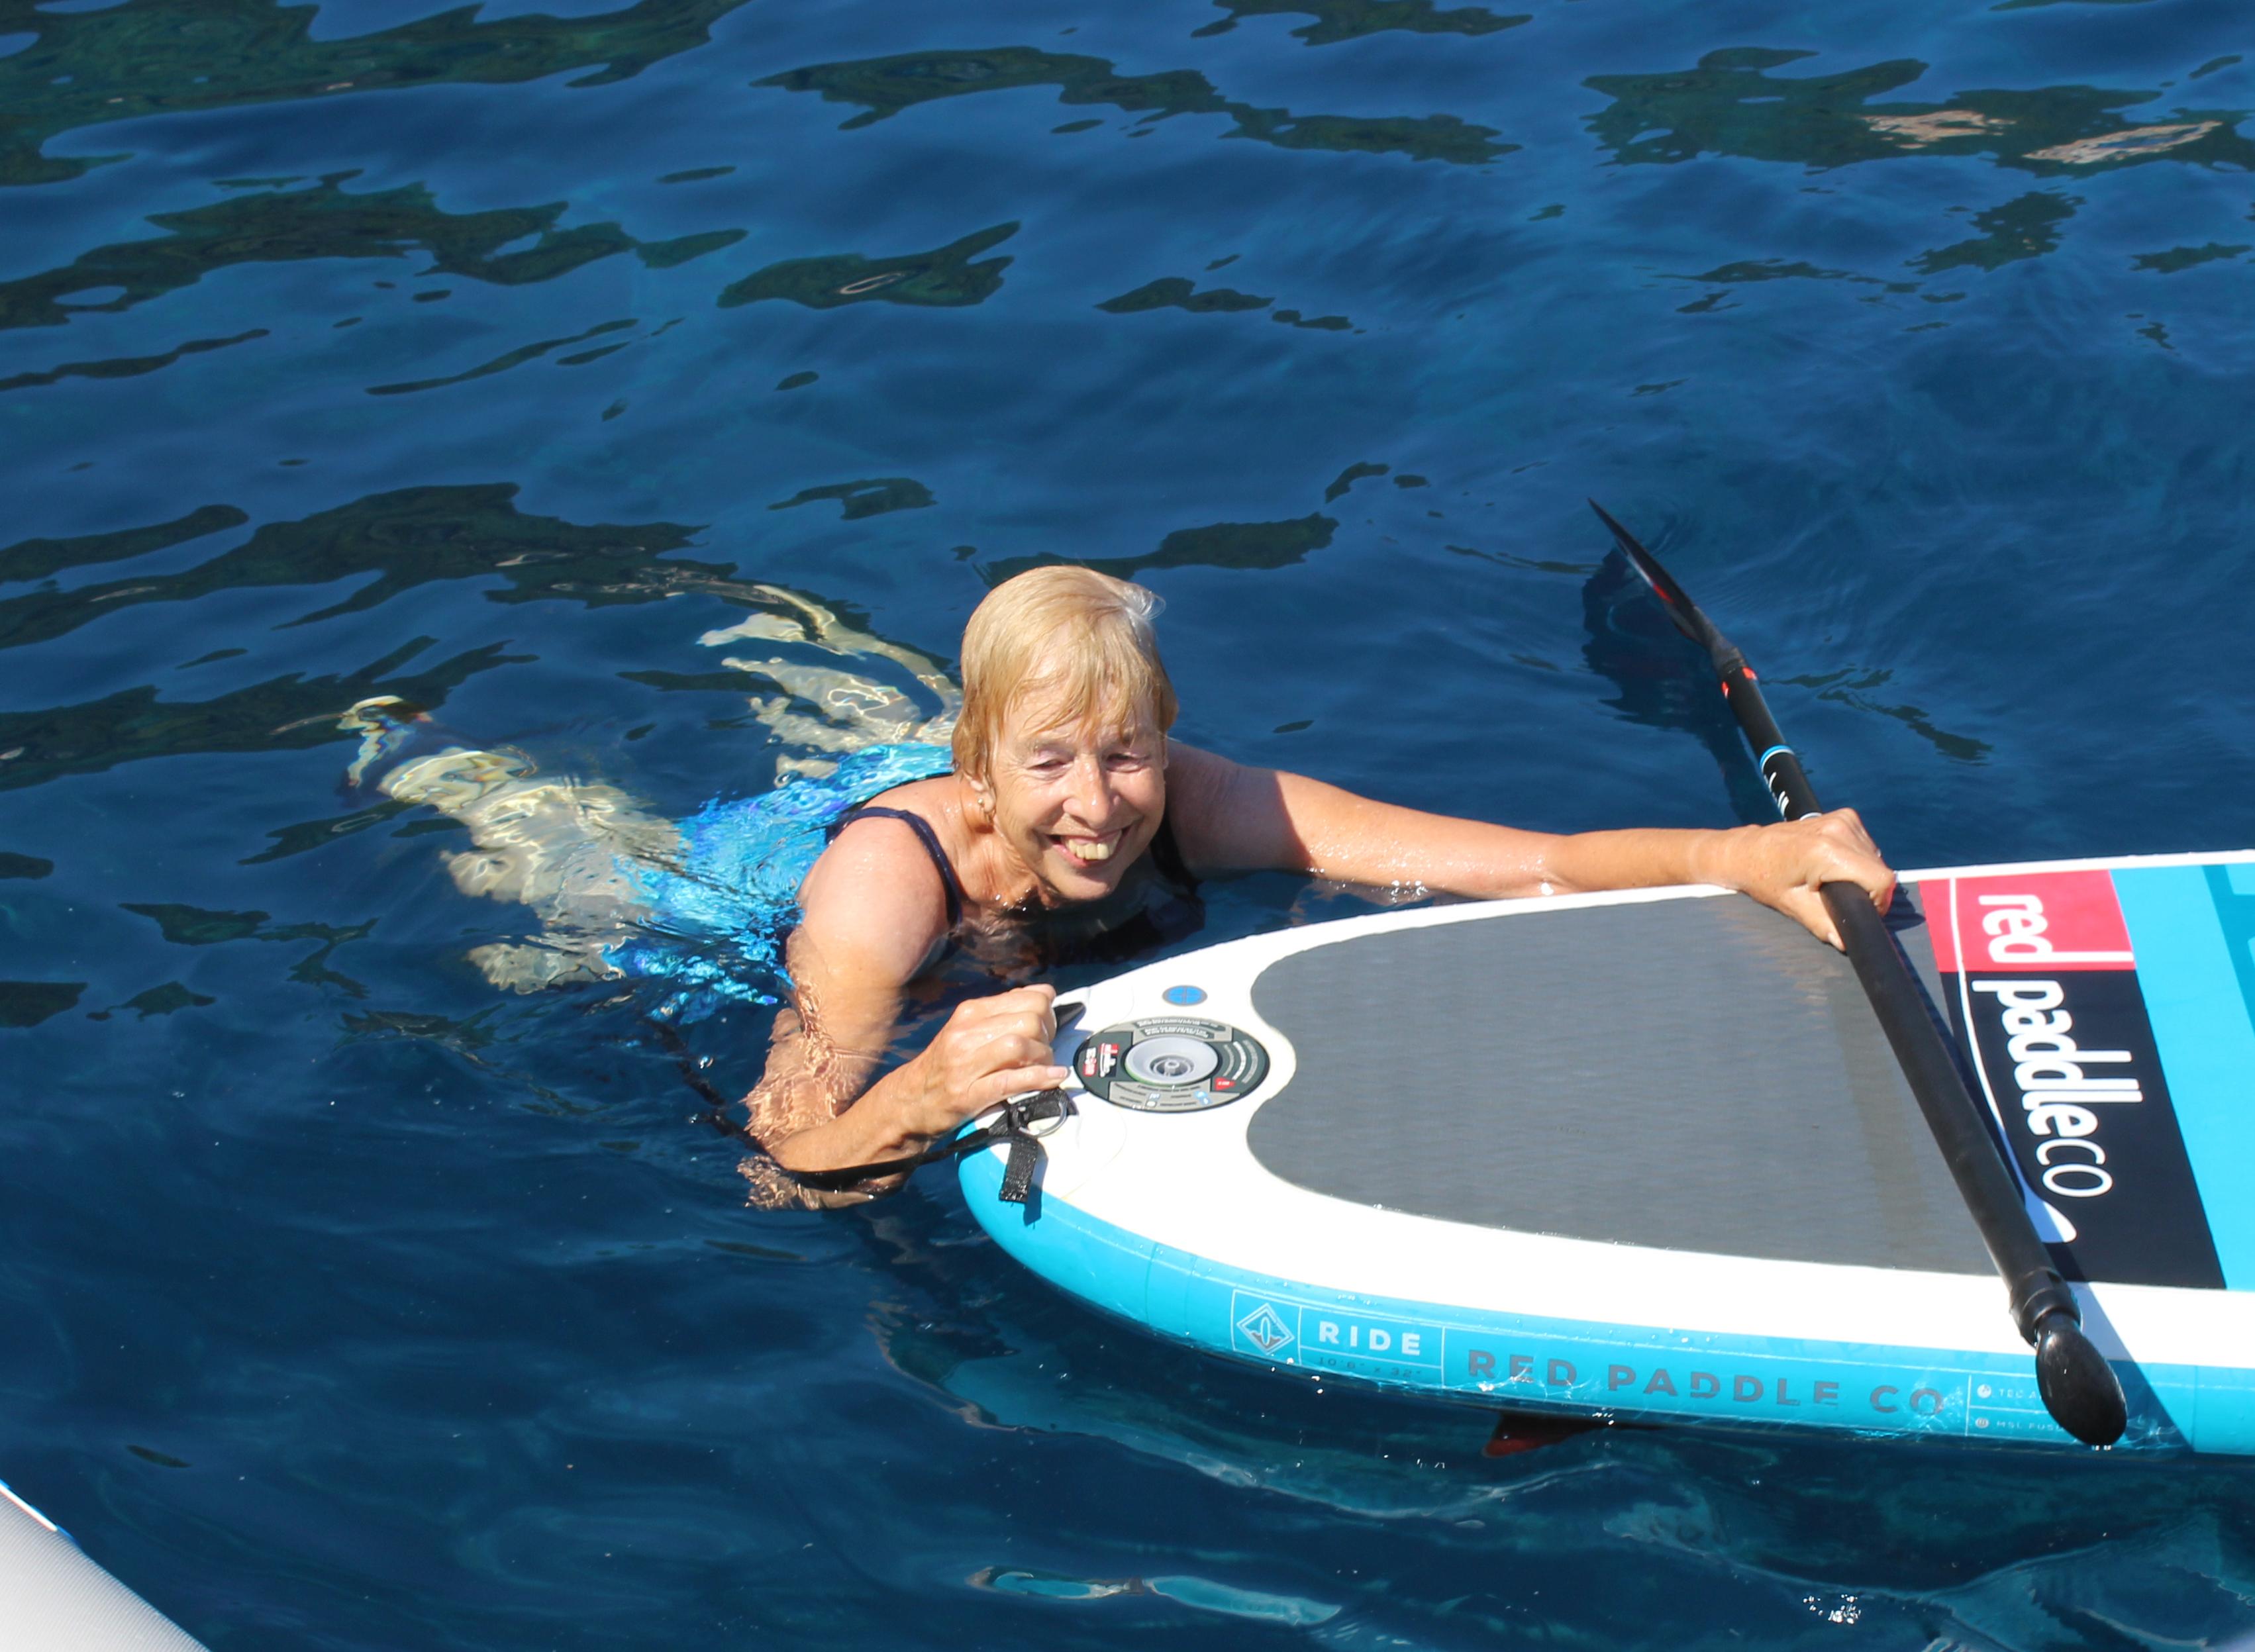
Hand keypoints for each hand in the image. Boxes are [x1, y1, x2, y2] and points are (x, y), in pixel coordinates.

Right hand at [902, 984, 1070, 1139]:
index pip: (1031, 998)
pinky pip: (1011, 1080)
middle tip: (1043, 1053)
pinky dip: (1039, 1079)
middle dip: (1047, 1037)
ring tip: (1042, 1068)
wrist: (908, 1101)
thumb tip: (1044, 994)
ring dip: (1042, 1058)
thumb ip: (1003, 1012)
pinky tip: (1053, 1078)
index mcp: (971, 1012)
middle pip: (1030, 1021)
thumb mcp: (968, 1029)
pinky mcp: (968, 1093)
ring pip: (1020, 1045)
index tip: (1046, 1030)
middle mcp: (967, 1032)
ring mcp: (966, 1063)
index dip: (1048, 1014)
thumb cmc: (946, 1065)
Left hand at [1708, 809, 1895, 949]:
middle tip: (1839, 897)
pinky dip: (1858, 857)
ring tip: (1832, 879)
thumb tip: (1846, 941)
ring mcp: (1843, 819)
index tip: (1860, 910)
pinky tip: (1835, 864)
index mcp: (1827, 851)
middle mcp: (1839, 829)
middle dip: (1867, 889)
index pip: (1880, 879)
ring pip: (1875, 856)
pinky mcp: (1844, 816)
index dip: (1877, 901)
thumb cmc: (1763, 878)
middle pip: (1880, 868)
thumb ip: (1823, 923)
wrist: (1746, 851)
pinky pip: (1866, 844)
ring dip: (1863, 873)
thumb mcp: (1793, 905)